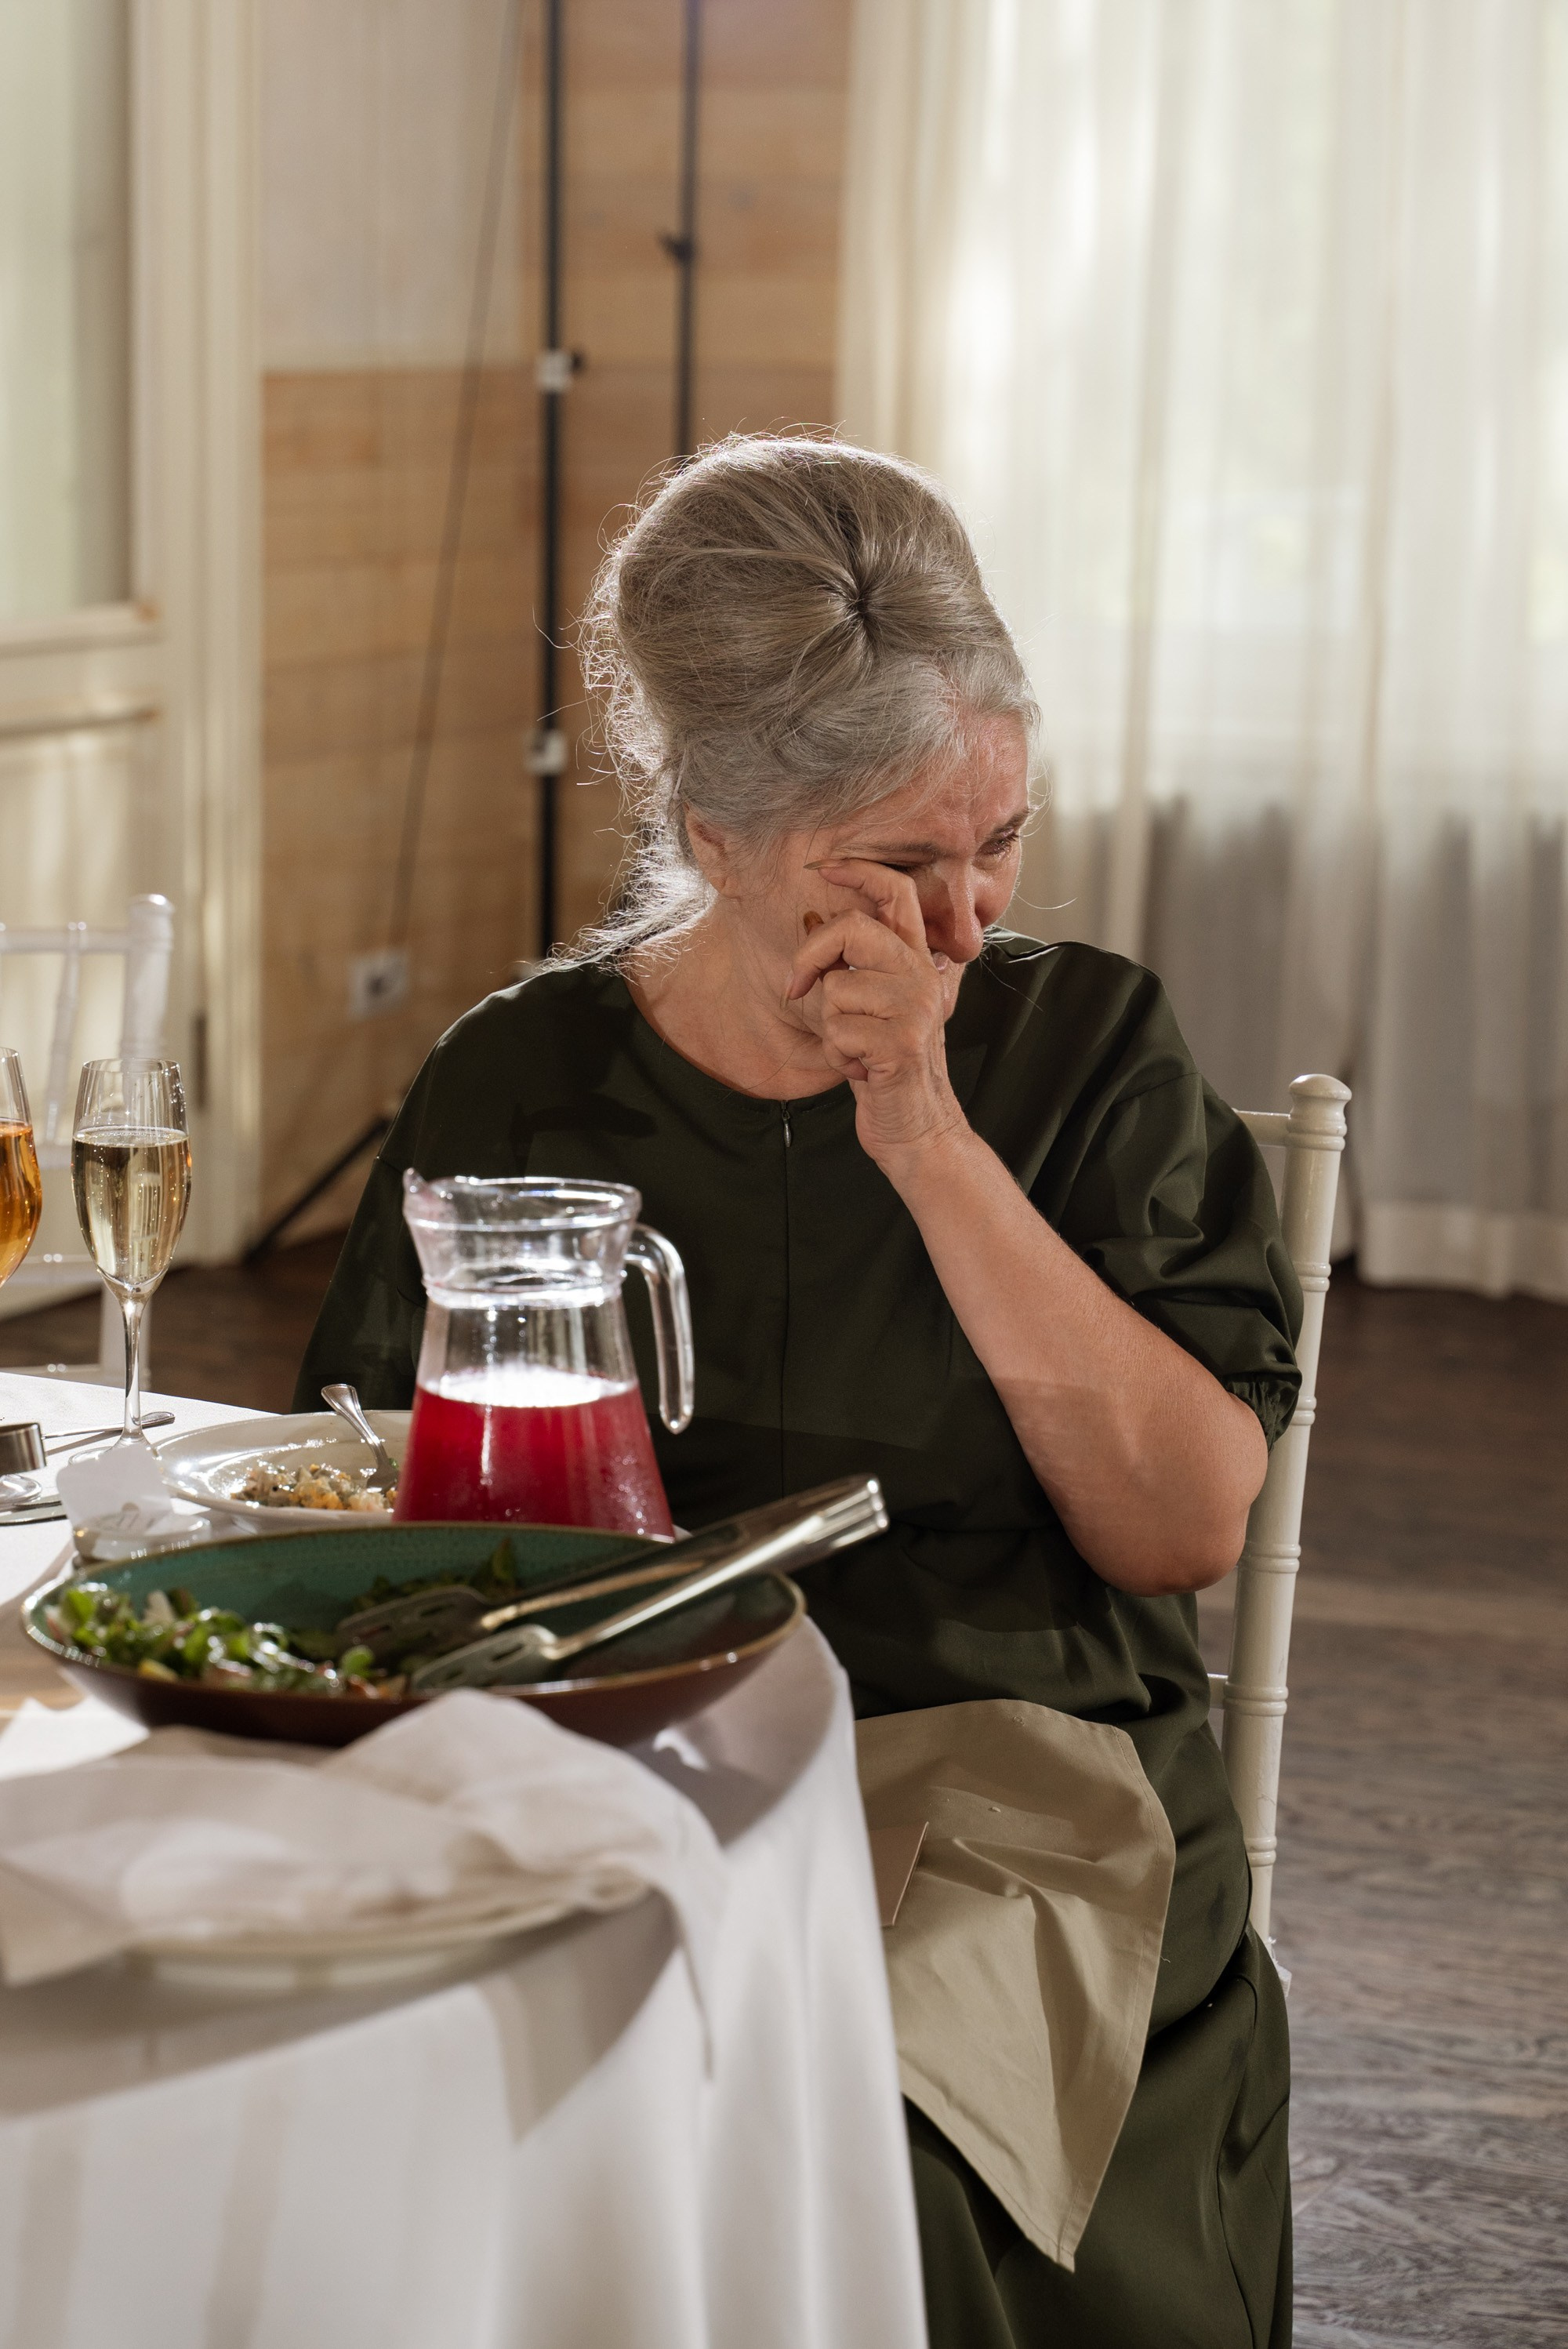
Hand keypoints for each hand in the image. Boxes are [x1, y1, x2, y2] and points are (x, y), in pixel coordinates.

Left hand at [784, 861, 967, 1167]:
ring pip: (835, 990)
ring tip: (856, 1048)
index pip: (897, 893)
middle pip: (851, 928)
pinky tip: (861, 1070)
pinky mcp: (901, 1043)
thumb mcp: (880, 1008)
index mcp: (915, 960)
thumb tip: (813, 923)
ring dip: (830, 1027)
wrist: (918, 1127)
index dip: (859, 870)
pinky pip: (838, 1031)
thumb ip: (859, 968)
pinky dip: (837, 1056)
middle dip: (811, 958)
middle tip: (797, 987)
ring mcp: (915, 1008)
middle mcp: (921, 975)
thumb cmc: (887, 1067)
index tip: (823, 867)